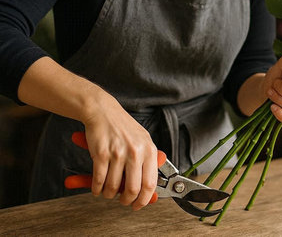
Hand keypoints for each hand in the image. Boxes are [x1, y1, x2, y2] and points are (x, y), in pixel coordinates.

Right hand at [82, 94, 158, 210]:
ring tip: (107, 191)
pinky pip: (99, 181)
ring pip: (113, 187)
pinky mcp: (101, 154)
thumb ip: (147, 161)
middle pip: (133, 189)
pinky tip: (97, 187)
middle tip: (123, 201)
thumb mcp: (143, 140)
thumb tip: (149, 188)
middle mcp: (135, 152)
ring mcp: (118, 153)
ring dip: (108, 194)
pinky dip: (97, 189)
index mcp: (149, 149)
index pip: (150, 183)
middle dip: (126, 201)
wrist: (103, 111)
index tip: (138, 204)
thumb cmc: (123, 126)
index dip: (144, 199)